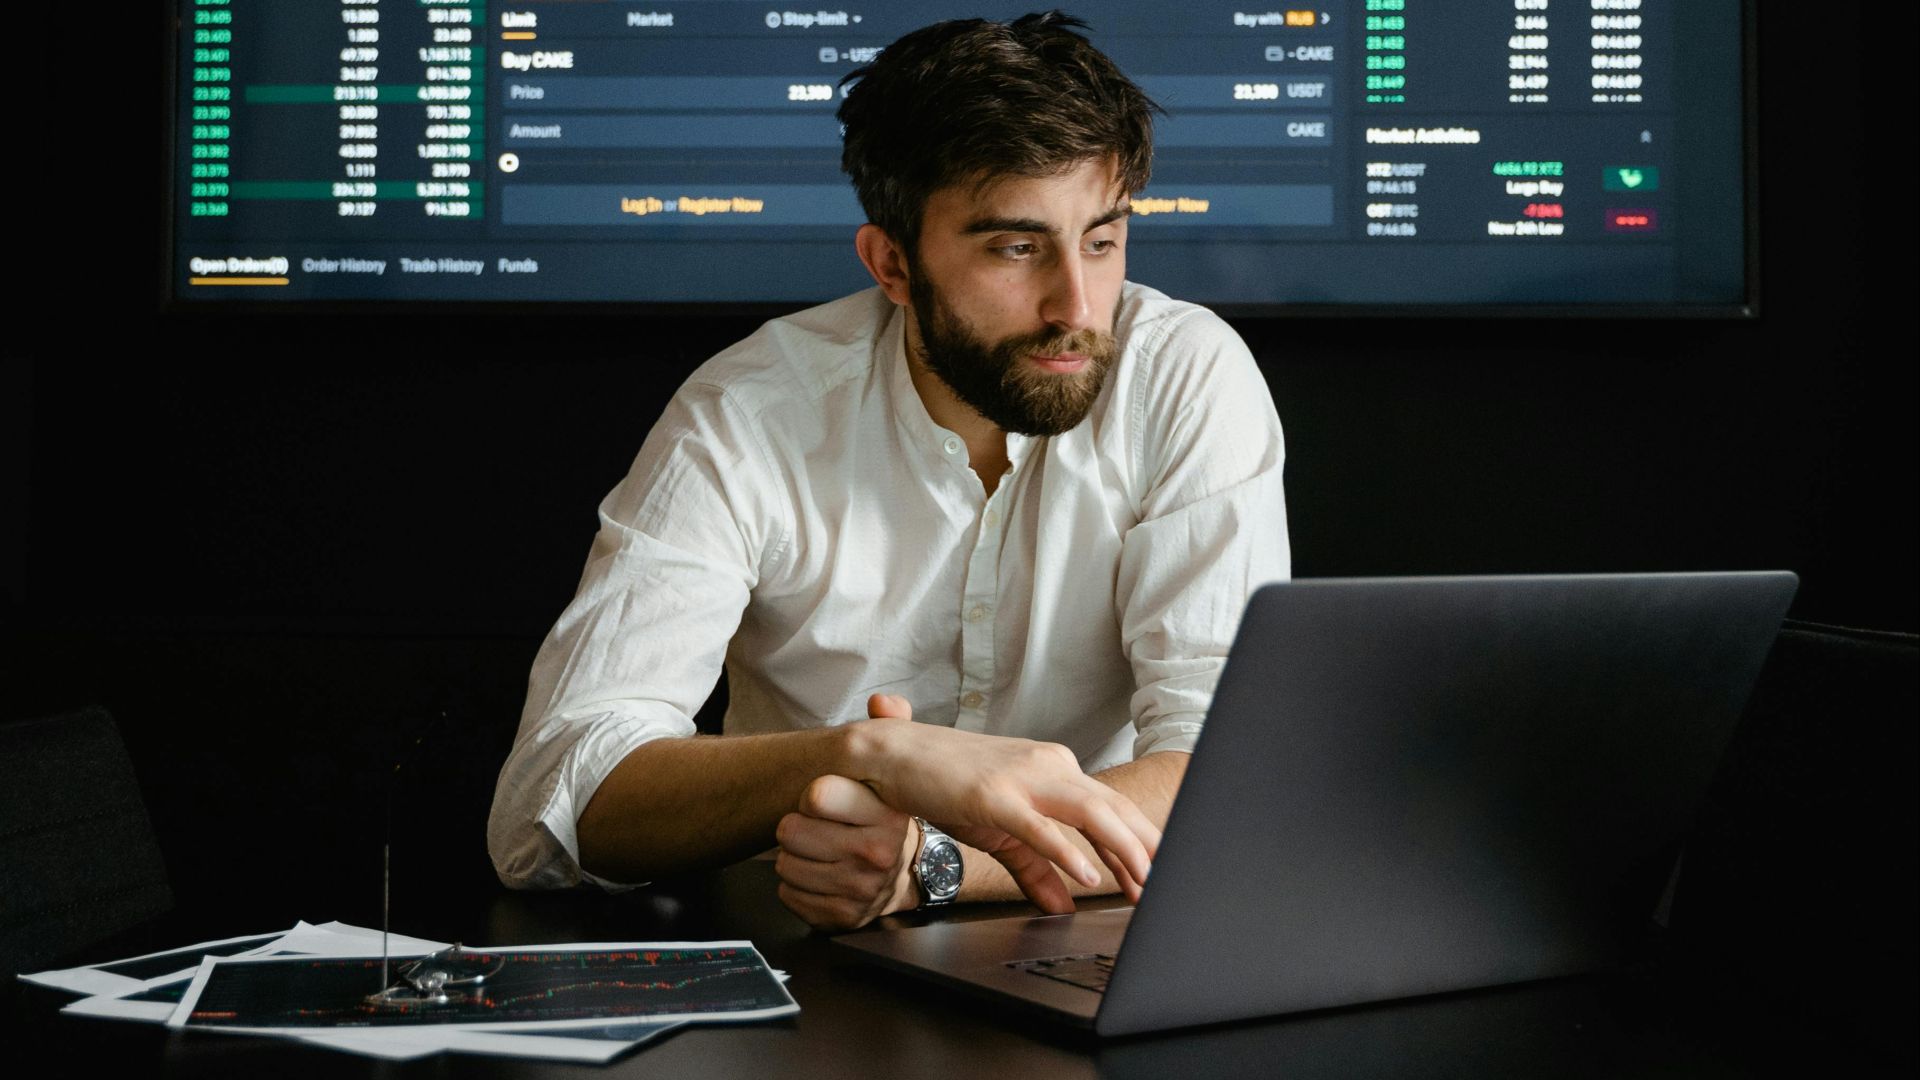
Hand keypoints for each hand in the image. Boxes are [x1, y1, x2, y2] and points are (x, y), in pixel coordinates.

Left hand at [774, 774, 916, 930]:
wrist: (906, 874)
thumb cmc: (877, 824)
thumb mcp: (878, 789)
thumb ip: (856, 763)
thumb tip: (854, 719)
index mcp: (886, 815)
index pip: (816, 796)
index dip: (810, 798)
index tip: (823, 803)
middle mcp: (878, 854)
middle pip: (790, 831)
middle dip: (796, 829)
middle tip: (815, 831)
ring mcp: (862, 890)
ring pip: (785, 865)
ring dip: (794, 859)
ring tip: (819, 854)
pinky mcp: (844, 917)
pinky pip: (787, 895)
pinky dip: (796, 887)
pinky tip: (820, 879)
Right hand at [853, 694, 1159, 907]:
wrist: (893, 755)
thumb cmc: (945, 783)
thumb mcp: (1001, 830)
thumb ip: (1037, 867)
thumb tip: (1064, 904)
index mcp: (1054, 770)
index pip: (1112, 808)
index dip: (1142, 843)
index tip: (1160, 876)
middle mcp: (1048, 766)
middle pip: (1114, 808)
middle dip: (1146, 850)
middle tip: (1166, 886)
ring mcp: (1022, 777)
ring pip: (1090, 811)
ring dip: (1123, 850)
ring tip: (1142, 883)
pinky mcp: (993, 793)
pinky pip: (1039, 825)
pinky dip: (1068, 850)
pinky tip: (1087, 874)